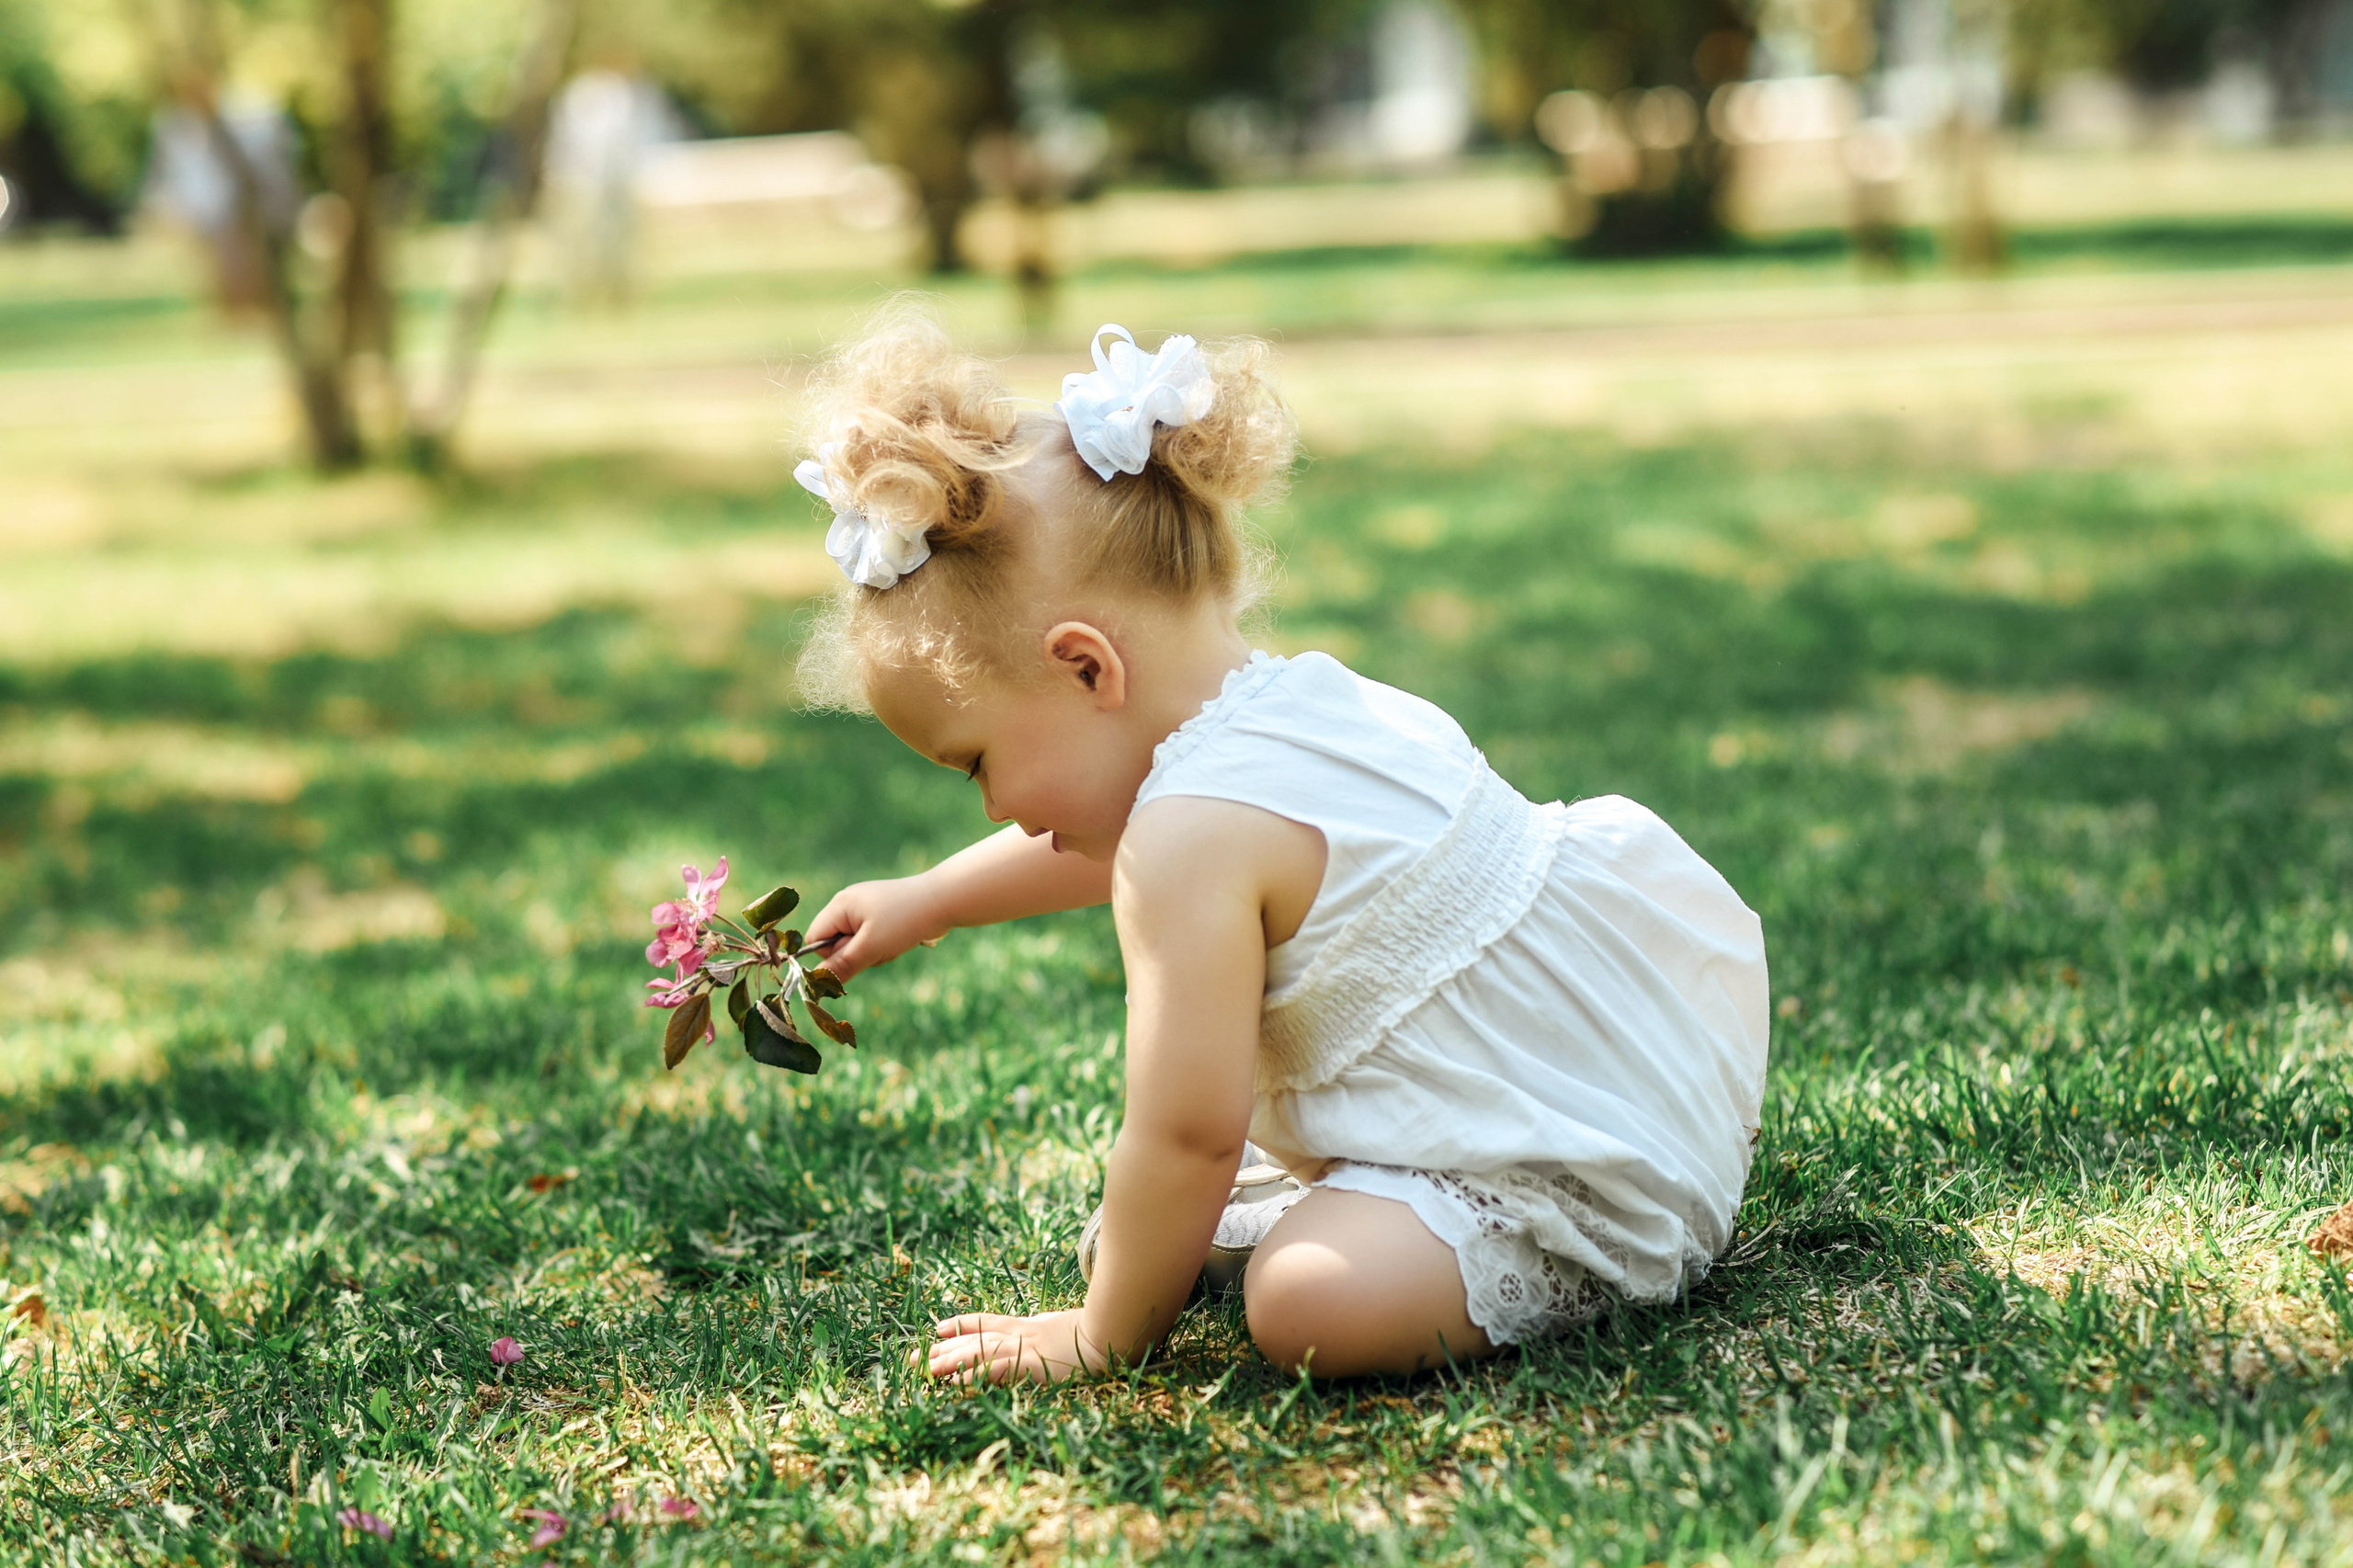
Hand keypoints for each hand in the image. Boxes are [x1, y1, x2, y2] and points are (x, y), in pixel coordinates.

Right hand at [802, 875, 949, 980]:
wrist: (945, 900)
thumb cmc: (905, 920)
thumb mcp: (871, 947)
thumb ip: (842, 964)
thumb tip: (815, 980)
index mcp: (840, 905)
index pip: (814, 937)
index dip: (829, 954)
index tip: (855, 955)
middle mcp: (849, 903)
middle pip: (836, 943)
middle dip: (857, 954)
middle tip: (880, 947)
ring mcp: (867, 908)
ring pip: (857, 945)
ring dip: (875, 952)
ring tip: (894, 941)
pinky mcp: (883, 915)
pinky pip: (873, 940)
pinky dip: (885, 946)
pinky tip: (901, 939)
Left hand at [922, 1309, 1108, 1385]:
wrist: (1116, 1332)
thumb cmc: (1103, 1330)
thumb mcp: (1075, 1328)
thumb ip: (1058, 1329)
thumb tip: (1055, 1335)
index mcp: (1032, 1327)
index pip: (989, 1323)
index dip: (962, 1325)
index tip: (939, 1328)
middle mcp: (1023, 1335)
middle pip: (975, 1340)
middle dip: (943, 1349)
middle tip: (913, 1358)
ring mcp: (1027, 1348)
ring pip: (979, 1352)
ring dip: (949, 1361)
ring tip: (924, 1369)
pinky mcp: (1033, 1364)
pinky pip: (997, 1370)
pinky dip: (975, 1376)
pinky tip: (957, 1385)